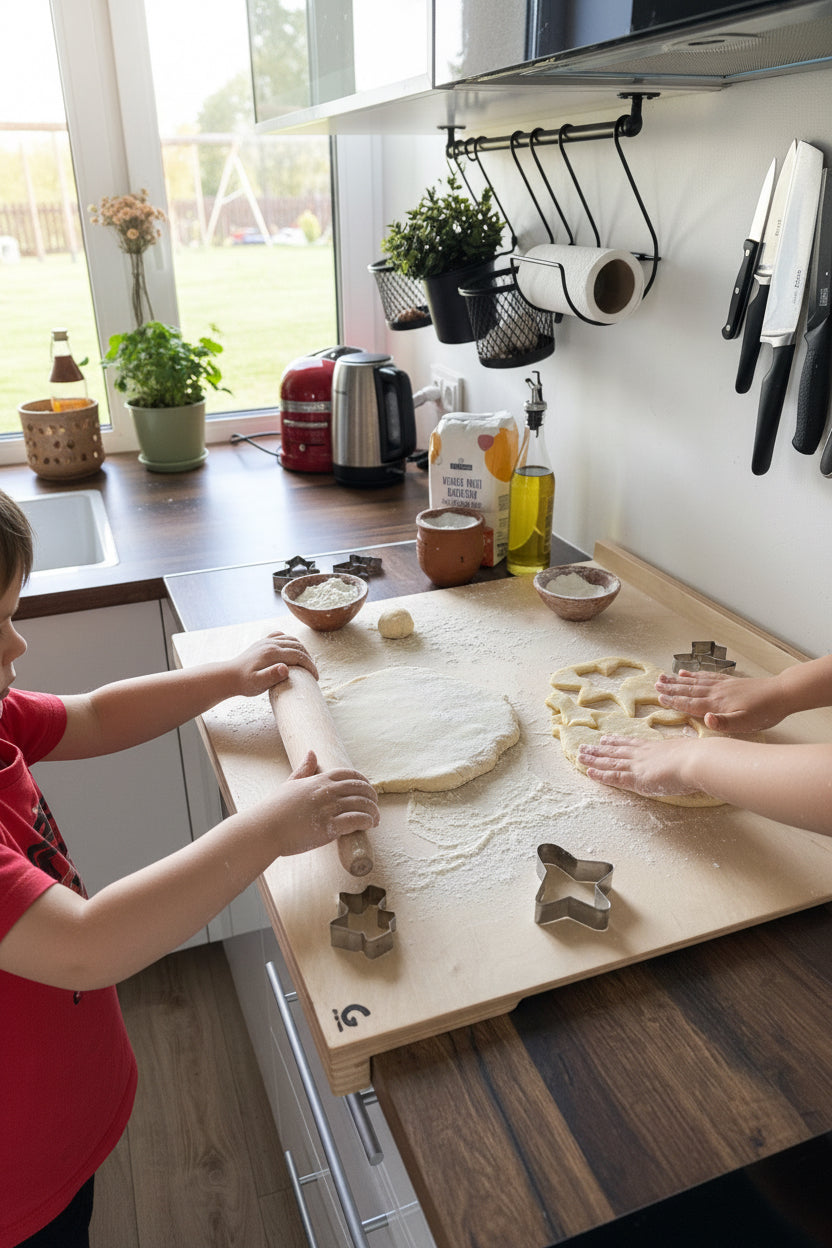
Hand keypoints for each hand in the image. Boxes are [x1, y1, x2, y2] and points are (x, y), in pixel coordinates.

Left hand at [230, 631, 317, 696]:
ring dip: (302, 649)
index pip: (298, 655)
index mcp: (272, 653)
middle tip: (313, 672)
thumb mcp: (257, 683)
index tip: (315, 677)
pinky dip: (291, 641)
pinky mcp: (263, 642)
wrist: (229, 676)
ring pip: (291, 640)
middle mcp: (270, 643)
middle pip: (297, 646)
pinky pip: (282, 636)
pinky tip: (292, 650)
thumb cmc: (244, 682)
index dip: (309, 666)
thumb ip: (271, 676)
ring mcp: (267, 641)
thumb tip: (285, 668)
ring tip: (306, 663)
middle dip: (309, 658)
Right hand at [261, 750, 379, 856]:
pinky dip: (367, 821)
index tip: (367, 789)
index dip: (363, 781)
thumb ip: (303, 769)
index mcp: (318, 780)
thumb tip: (311, 752)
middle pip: (360, 788)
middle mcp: (326, 791)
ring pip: (362, 804)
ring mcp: (328, 809)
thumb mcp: (289, 783)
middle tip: (375, 805)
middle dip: (372, 796)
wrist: (263, 829)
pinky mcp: (328, 827)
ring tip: (375, 819)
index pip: (349, 774)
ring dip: (373, 811)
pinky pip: (356, 820)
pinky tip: (369, 825)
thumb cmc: (273, 809)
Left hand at [577, 734, 700, 798]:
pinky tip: (589, 772)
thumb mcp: (688, 749)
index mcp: (655, 747)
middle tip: (585, 746)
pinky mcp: (636, 778)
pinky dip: (601, 775)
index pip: (632, 744)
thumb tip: (691, 752)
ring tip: (580, 755)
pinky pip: (614, 777)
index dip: (617, 742)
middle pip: (616, 751)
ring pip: (610, 762)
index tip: (606, 738)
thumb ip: (683, 752)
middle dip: (599, 749)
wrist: (696, 760)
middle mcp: (643, 754)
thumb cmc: (698, 755)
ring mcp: (638, 765)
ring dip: (594, 759)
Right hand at [655, 669, 782, 732]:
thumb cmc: (764, 712)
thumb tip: (707, 719)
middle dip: (670, 688)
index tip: (659, 697)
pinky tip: (688, 673)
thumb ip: (724, 723)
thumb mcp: (746, 723)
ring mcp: (722, 686)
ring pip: (695, 682)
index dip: (674, 701)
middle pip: (688, 690)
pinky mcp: (729, 682)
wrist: (781, 694)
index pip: (690, 703)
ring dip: (678, 680)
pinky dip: (694, 675)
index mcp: (717, 704)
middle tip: (655, 684)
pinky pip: (706, 677)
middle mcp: (716, 693)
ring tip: (664, 676)